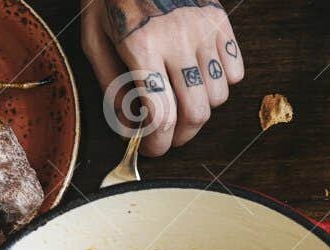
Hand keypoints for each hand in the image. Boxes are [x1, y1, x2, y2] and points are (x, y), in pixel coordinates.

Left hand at [81, 0, 242, 155]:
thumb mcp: (94, 39)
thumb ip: (111, 86)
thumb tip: (128, 127)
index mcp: (141, 45)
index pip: (161, 115)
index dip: (157, 143)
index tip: (151, 148)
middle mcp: (177, 38)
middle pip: (195, 114)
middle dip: (181, 137)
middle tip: (168, 137)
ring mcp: (203, 29)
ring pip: (218, 97)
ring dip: (200, 109)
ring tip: (181, 100)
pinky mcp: (220, 20)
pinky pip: (235, 72)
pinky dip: (221, 83)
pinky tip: (199, 75)